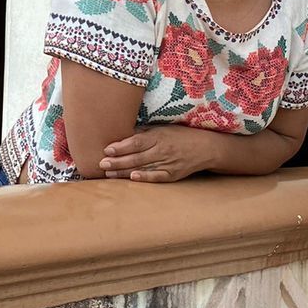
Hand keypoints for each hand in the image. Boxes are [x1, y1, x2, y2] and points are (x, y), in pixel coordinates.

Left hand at [99, 125, 217, 182]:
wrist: (205, 148)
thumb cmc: (180, 135)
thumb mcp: (162, 129)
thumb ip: (143, 132)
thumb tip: (122, 133)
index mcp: (158, 137)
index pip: (136, 142)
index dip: (121, 146)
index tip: (106, 149)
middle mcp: (162, 150)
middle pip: (136, 157)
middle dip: (117, 161)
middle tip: (101, 164)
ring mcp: (168, 163)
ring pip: (143, 168)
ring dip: (124, 172)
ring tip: (109, 174)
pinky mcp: (172, 175)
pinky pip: (156, 177)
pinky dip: (145, 178)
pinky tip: (133, 178)